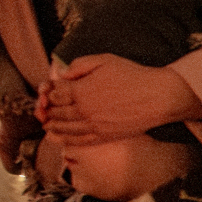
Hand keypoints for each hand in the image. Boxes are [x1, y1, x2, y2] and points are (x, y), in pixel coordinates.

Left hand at [39, 54, 199, 145]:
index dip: (47, 93)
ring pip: (64, 129)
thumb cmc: (132, 76)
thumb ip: (78, 65)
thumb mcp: (103, 60)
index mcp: (81, 90)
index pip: (54, 94)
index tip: (47, 93)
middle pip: (56, 113)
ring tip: (46, 125)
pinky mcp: (104, 137)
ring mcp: (93, 126)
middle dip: (47, 111)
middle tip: (42, 110)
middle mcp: (83, 110)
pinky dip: (66, 141)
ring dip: (52, 127)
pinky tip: (60, 139)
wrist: (158, 96)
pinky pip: (79, 141)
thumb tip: (62, 75)